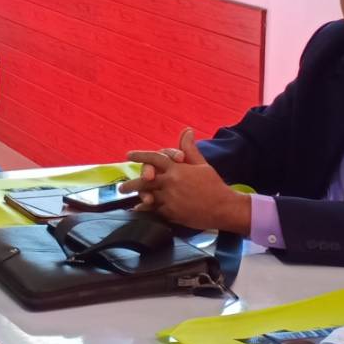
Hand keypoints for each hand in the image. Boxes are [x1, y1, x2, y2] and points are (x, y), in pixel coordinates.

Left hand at [123, 128, 251, 233]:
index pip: (155, 158)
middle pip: (145, 181)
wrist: (223, 207)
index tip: (129, 155)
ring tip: (127, 199)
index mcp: (177, 169)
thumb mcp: (202, 164)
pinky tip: (139, 210)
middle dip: (132, 183)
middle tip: (121, 187)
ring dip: (136, 197)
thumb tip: (187, 131)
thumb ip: (189, 149)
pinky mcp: (172, 213)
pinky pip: (154, 211)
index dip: (141, 155)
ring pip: (148, 196)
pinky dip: (146, 210)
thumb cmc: (213, 185)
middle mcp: (171, 183)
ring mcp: (170, 199)